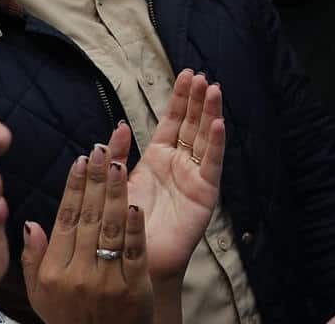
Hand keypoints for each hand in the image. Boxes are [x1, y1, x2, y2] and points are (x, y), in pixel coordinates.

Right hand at [23, 142, 154, 323]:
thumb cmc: (71, 318)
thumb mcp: (41, 294)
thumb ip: (33, 259)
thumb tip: (30, 223)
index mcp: (54, 272)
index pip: (64, 221)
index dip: (73, 188)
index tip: (81, 161)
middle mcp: (77, 275)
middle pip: (87, 218)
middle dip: (95, 181)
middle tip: (101, 149)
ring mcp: (105, 281)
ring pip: (109, 230)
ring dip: (114, 194)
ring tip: (119, 164)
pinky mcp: (132, 288)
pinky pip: (133, 252)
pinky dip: (134, 228)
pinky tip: (135, 206)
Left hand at [121, 73, 225, 285]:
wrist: (135, 260)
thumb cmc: (124, 225)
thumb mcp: (116, 183)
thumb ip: (118, 155)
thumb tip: (118, 126)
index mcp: (157, 159)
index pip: (172, 121)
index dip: (180, 99)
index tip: (187, 75)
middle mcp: (179, 163)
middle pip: (192, 124)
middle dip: (197, 99)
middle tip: (201, 75)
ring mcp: (194, 176)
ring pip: (204, 137)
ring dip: (210, 113)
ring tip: (214, 89)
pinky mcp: (205, 192)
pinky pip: (211, 163)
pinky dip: (215, 143)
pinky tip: (218, 123)